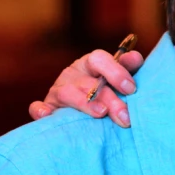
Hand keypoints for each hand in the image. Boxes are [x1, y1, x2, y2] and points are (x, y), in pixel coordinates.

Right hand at [28, 49, 143, 127]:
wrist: (81, 105)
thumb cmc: (106, 88)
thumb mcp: (118, 77)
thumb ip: (128, 68)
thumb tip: (136, 57)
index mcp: (92, 63)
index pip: (100, 59)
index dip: (116, 71)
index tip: (131, 88)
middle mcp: (74, 74)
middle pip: (89, 82)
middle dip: (109, 99)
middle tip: (125, 116)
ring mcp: (58, 90)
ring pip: (68, 93)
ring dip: (85, 103)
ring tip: (100, 113)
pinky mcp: (47, 106)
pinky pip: (38, 107)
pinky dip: (41, 110)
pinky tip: (48, 115)